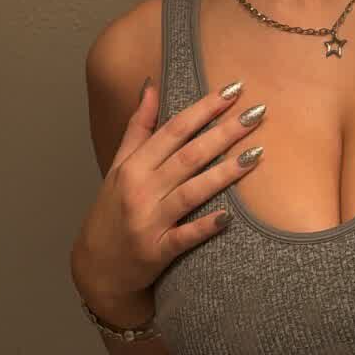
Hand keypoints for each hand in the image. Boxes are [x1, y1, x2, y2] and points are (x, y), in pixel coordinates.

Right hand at [70, 81, 263, 319]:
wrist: (96, 268)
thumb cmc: (111, 211)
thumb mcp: (118, 167)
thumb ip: (137, 127)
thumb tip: (151, 86)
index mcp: (133, 167)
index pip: (174, 130)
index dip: (204, 108)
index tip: (233, 90)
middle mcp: (140, 190)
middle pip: (188, 156)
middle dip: (224, 132)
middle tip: (257, 113)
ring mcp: (148, 222)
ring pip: (191, 192)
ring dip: (224, 173)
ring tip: (257, 154)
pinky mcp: (156, 252)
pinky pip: (184, 237)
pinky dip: (205, 227)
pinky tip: (230, 217)